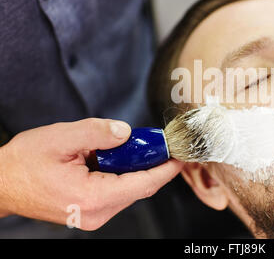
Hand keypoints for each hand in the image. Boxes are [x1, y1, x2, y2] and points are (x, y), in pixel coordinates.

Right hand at [0, 118, 183, 229]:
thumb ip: (97, 132)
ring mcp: (94, 216)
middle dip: (151, 164)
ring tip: (129, 146)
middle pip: (139, 187)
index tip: (181, 155)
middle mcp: (97, 213)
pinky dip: (123, 174)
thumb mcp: (61, 138)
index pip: (143, 184)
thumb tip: (126, 132)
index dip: (166, 169)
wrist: (2, 183)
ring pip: (129, 190)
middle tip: (156, 142)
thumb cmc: (25, 163)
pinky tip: (114, 158)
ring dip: (135, 168)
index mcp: (92, 197)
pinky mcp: (90, 211)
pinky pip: (117, 192)